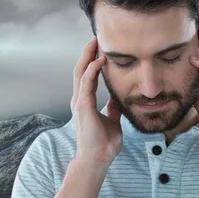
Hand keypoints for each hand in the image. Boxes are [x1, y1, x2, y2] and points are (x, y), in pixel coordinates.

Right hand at [71, 35, 122, 164]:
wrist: (98, 159)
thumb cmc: (104, 144)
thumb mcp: (112, 121)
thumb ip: (113, 109)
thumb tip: (118, 99)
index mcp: (85, 102)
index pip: (87, 76)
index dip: (92, 61)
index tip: (100, 48)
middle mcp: (80, 100)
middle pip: (81, 70)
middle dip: (87, 53)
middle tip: (96, 38)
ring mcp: (80, 103)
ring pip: (81, 73)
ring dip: (88, 56)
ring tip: (95, 42)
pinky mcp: (83, 106)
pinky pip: (86, 83)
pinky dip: (92, 70)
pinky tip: (100, 60)